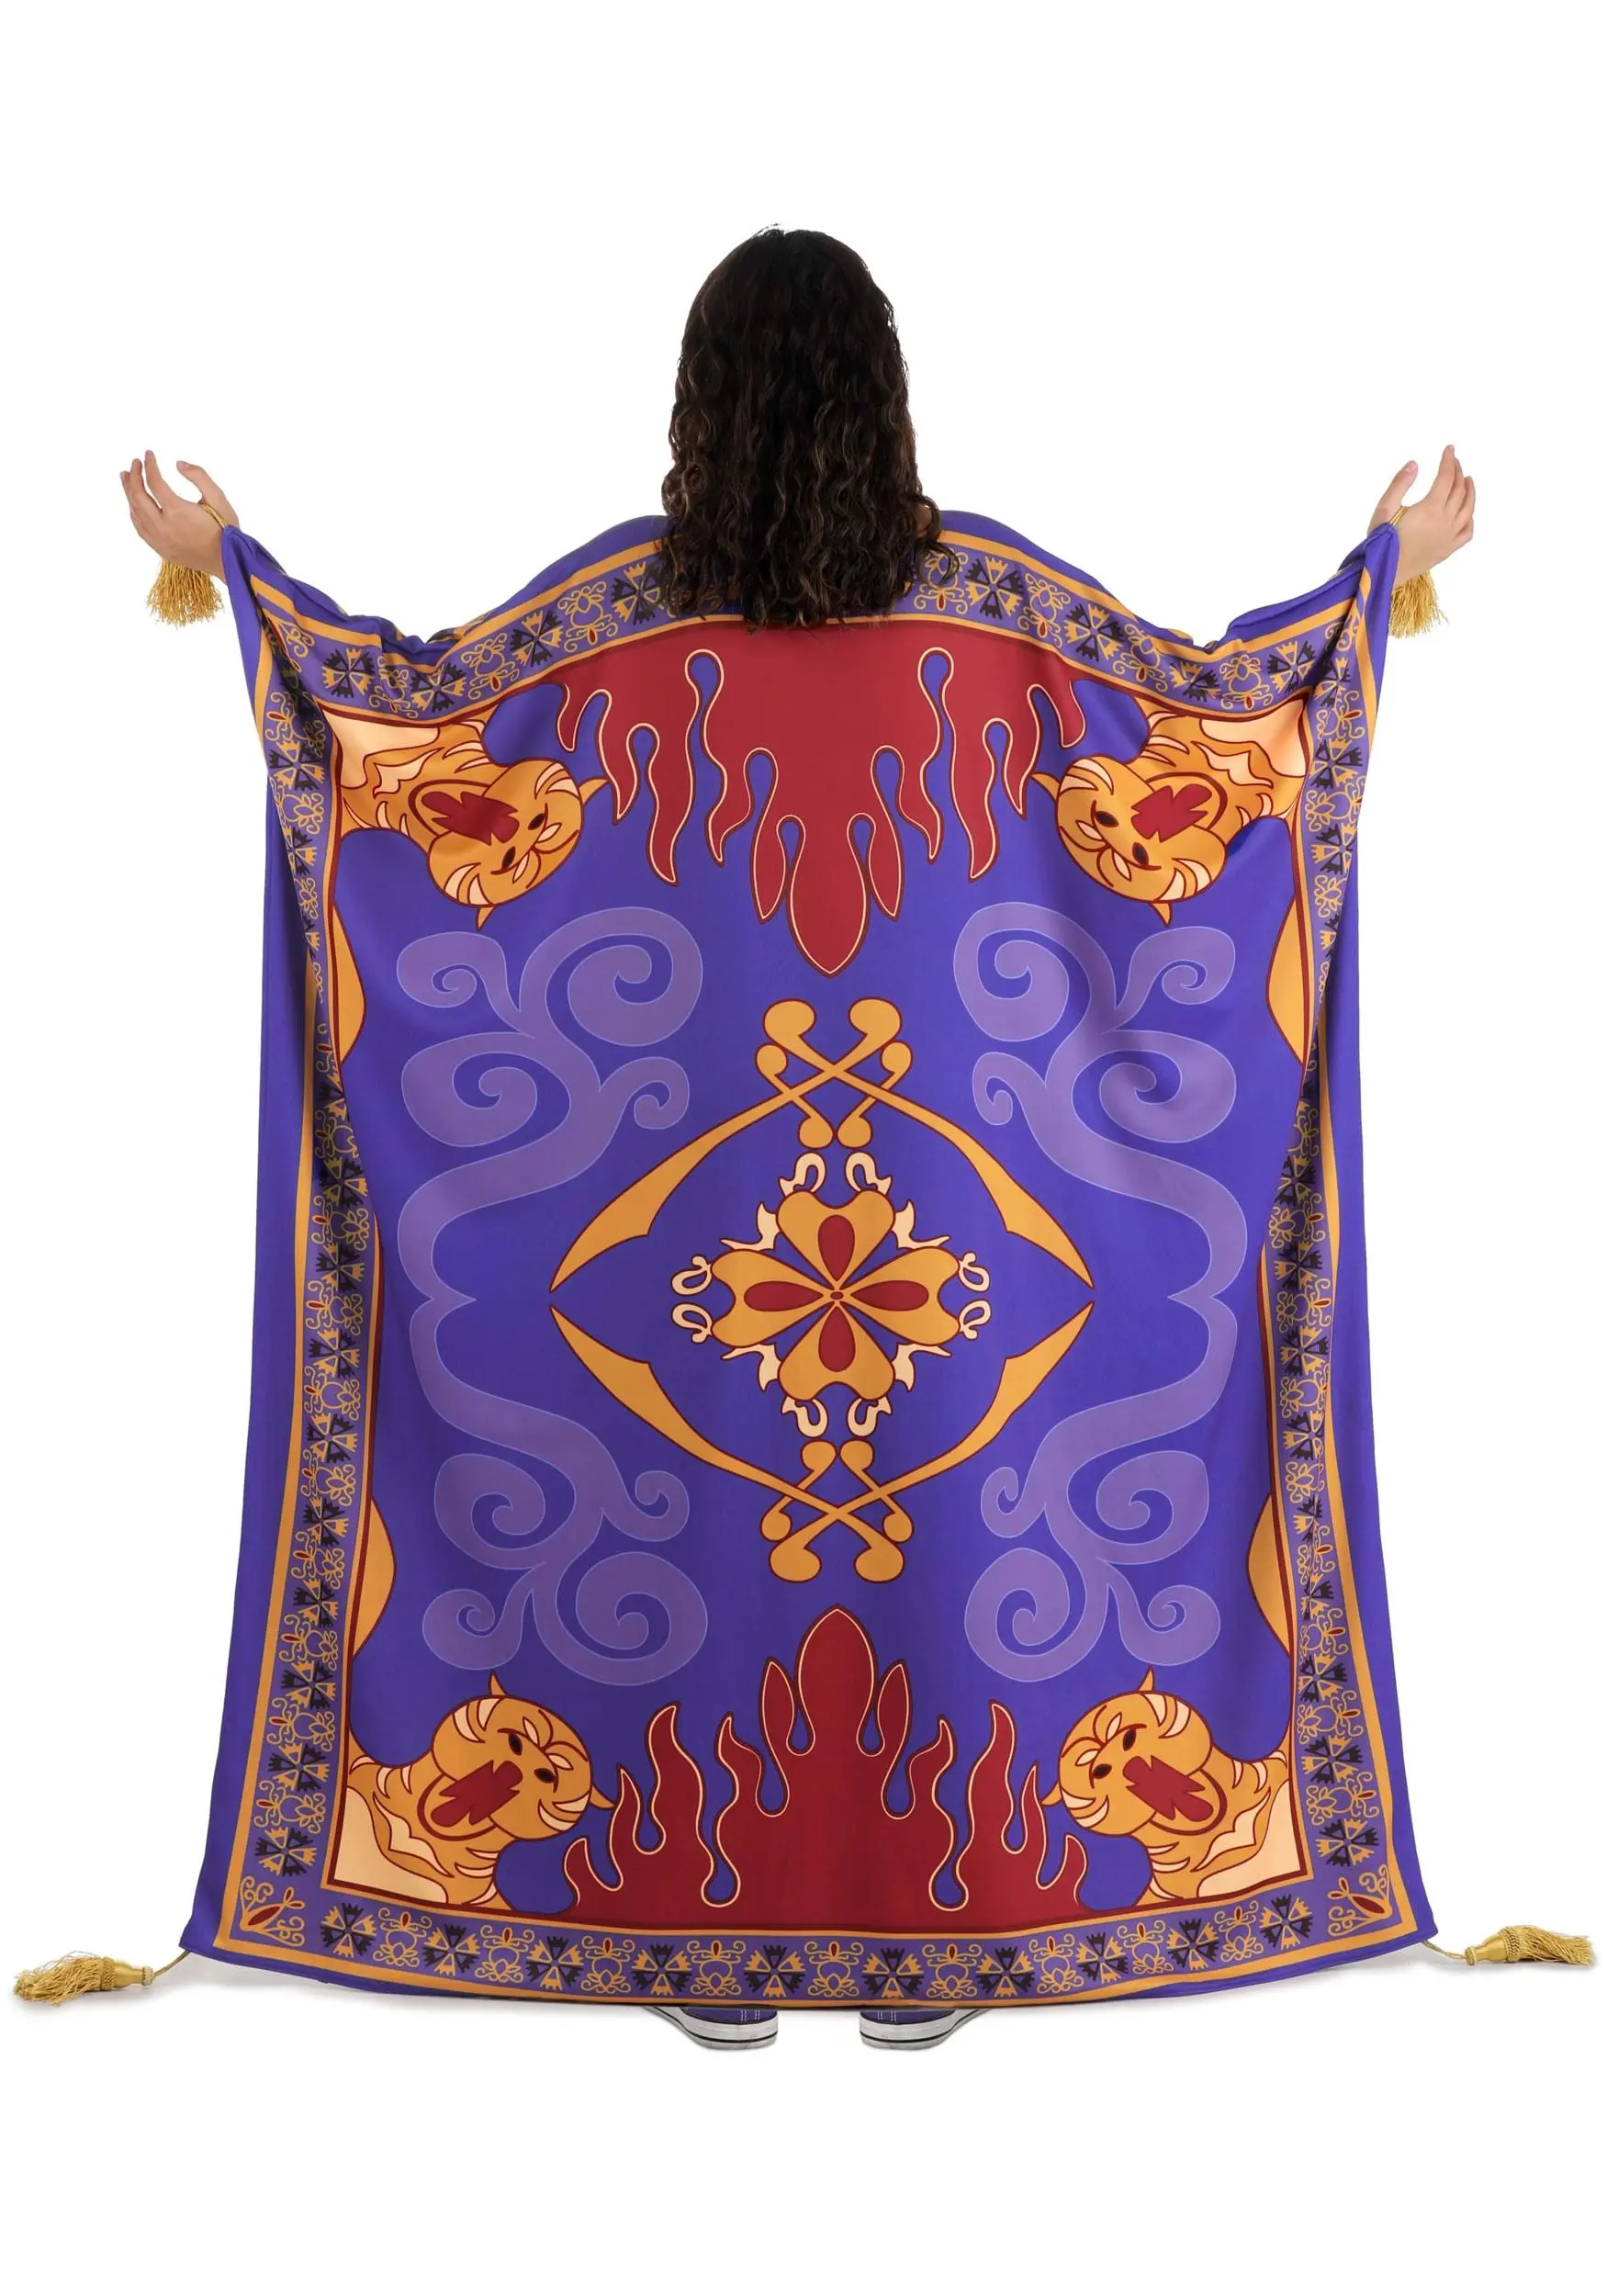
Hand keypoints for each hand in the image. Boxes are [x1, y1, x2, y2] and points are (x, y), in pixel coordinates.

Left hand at [120, 452, 238, 577]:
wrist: (227, 562)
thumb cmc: (226, 530)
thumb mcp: (218, 498)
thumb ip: (199, 476)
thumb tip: (179, 464)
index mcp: (178, 511)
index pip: (154, 482)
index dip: (150, 464)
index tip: (148, 453)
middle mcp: (164, 526)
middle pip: (138, 496)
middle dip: (134, 476)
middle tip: (135, 463)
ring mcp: (159, 539)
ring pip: (135, 511)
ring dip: (129, 492)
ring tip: (126, 477)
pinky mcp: (160, 548)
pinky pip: (139, 527)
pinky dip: (133, 511)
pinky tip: (133, 503)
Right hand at [1368, 445, 1474, 582]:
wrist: (1384, 573)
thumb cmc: (1380, 542)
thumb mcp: (1384, 508)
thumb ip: (1399, 484)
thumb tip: (1414, 464)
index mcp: (1430, 509)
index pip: (1446, 477)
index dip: (1449, 461)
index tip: (1449, 449)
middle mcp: (1445, 521)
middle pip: (1459, 490)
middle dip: (1458, 472)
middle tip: (1454, 462)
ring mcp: (1449, 537)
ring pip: (1468, 508)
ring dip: (1470, 491)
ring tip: (1468, 480)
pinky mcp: (1448, 550)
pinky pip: (1467, 532)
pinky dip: (1471, 518)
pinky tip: (1467, 512)